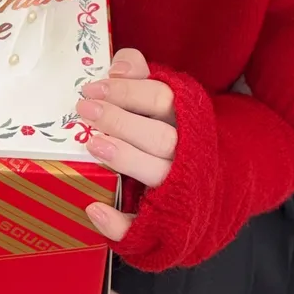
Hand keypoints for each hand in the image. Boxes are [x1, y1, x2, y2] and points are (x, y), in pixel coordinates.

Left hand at [76, 47, 176, 241]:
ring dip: (125, 158)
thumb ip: (140, 75)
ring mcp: (177, 188)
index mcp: (186, 119)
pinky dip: (118, 222)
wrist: (208, 183)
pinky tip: (95, 209)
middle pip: (160, 136)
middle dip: (121, 121)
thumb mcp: (162, 97)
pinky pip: (142, 226)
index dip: (127, 91)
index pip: (163, 99)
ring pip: (157, 174)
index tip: (93, 88)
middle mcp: (187, 153)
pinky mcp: (163, 220)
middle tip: (86, 110)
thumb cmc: (171, 130)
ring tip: (94, 145)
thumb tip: (118, 67)